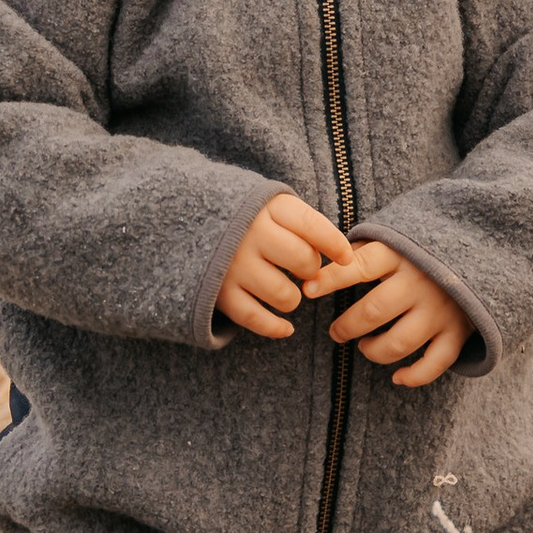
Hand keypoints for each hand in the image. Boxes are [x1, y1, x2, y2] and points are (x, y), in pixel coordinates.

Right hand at [217, 190, 355, 340]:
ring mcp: (233, 265)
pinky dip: (275, 328)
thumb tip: (342, 255)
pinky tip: (286, 328)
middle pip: (302, 260)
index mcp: (266, 208)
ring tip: (285, 289)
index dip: (335, 244)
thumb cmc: (245, 217)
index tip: (346, 258)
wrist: (186, 218)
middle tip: (303, 270)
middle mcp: (249, 234)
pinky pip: (255, 318)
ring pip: (284, 295)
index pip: (312, 225)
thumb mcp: (270, 205)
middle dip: (311, 270)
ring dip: (293, 299)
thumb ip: (303, 223)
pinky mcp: (220, 293)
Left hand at [302, 238, 468, 388]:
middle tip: (335, 332)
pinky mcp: (457, 331)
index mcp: (400, 254)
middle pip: (374, 311)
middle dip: (347, 326)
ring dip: (374, 351)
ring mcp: (440, 309)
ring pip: (399, 343)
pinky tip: (398, 377)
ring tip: (365, 346)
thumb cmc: (422, 249)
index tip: (307, 290)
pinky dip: (414, 376)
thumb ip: (362, 249)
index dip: (331, 279)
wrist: (481, 255)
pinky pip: (435, 363)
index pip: (359, 266)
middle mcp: (420, 282)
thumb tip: (316, 261)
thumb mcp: (395, 237)